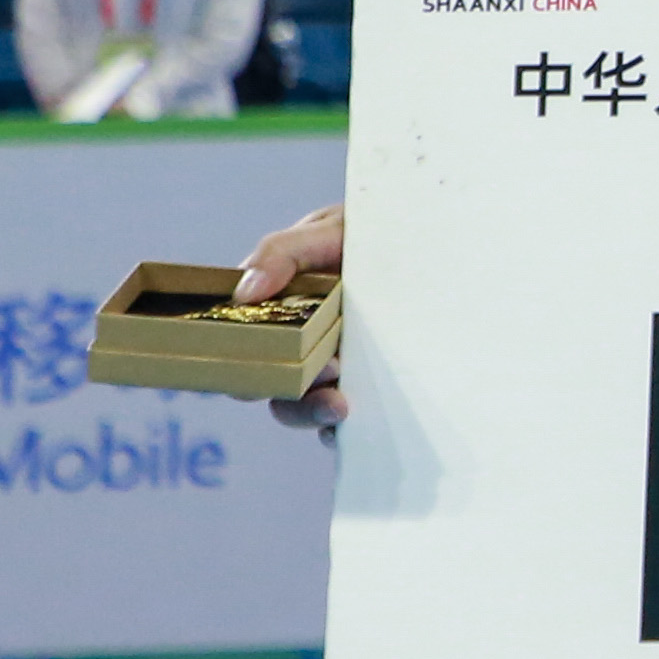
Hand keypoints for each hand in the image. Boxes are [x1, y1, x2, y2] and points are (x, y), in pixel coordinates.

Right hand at [243, 203, 350, 429]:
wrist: (418, 234)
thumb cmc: (362, 231)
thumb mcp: (323, 231)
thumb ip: (281, 253)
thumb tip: (244, 294)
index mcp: (273, 313)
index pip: (240, 351)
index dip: (241, 368)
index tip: (259, 372)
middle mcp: (298, 345)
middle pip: (276, 388)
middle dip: (292, 399)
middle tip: (324, 388)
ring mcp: (333, 364)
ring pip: (309, 405)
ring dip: (315, 412)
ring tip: (339, 406)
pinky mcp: (367, 381)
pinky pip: (348, 417)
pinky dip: (343, 427)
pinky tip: (353, 425)